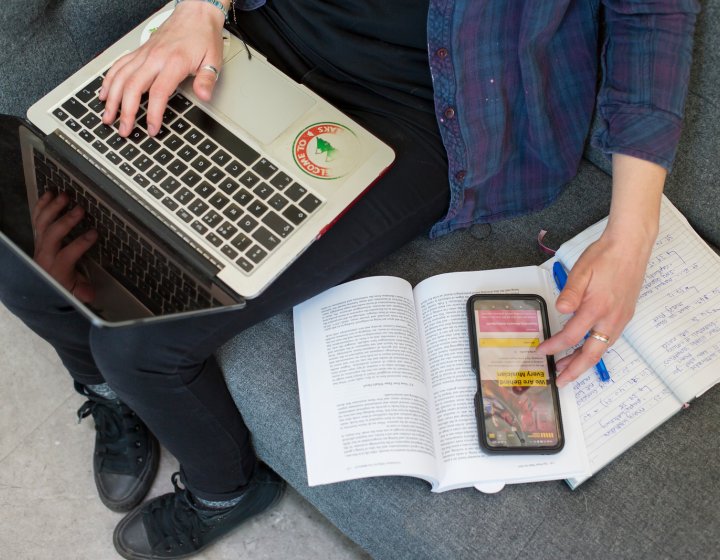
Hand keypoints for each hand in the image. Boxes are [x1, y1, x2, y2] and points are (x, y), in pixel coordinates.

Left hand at [32, 192, 97, 302]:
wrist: (42, 285)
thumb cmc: (62, 286)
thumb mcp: (75, 293)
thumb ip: (82, 291)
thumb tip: (89, 293)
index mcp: (57, 268)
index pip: (67, 254)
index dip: (81, 243)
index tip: (94, 233)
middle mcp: (45, 254)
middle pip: (52, 234)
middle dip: (66, 221)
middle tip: (79, 209)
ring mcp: (40, 244)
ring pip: (43, 223)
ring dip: (53, 208)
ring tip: (64, 196)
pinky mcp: (39, 237)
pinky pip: (38, 219)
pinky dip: (42, 205)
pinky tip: (49, 195)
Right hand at [99, 2, 225, 136]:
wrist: (195, 13)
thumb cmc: (203, 36)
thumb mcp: (213, 59)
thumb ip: (207, 80)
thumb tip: (204, 96)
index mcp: (173, 62)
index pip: (158, 92)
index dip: (153, 113)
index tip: (151, 128)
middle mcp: (154, 58)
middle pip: (132, 87)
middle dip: (125, 111)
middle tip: (124, 130)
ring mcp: (144, 54)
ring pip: (120, 77)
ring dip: (112, 99)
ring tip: (108, 117)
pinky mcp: (139, 52)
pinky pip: (118, 65)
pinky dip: (108, 80)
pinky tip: (104, 94)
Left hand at [537, 153, 665, 386]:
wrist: (631, 245)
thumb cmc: (605, 256)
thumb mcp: (581, 271)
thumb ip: (571, 293)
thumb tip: (560, 310)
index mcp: (597, 308)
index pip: (571, 336)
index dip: (554, 347)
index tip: (541, 352)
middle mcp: (611, 318)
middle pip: (591, 354)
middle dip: (574, 370)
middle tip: (560, 381)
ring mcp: (620, 318)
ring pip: (601, 349)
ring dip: (584, 362)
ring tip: (568, 368)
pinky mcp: (624, 315)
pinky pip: (608, 340)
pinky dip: (595, 350)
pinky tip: (586, 349)